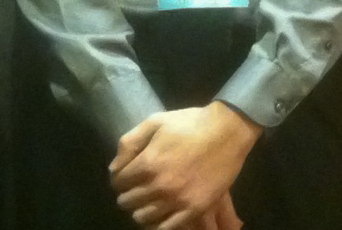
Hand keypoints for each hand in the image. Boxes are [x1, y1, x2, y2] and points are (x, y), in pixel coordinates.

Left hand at [109, 103, 260, 227]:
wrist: (227, 131)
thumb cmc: (190, 124)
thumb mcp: (155, 122)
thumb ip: (129, 143)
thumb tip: (114, 168)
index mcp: (147, 163)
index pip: (118, 182)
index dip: (119, 178)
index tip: (126, 176)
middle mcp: (159, 186)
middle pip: (127, 202)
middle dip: (128, 194)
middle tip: (137, 188)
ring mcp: (177, 200)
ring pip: (142, 217)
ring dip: (140, 209)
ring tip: (148, 200)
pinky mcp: (194, 209)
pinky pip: (167, 228)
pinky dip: (158, 224)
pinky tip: (161, 213)